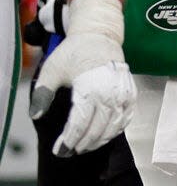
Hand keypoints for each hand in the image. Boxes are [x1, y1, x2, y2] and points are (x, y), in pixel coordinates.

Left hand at [29, 0, 136, 155]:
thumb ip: (43, 94)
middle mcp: (110, 92)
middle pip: (97, 130)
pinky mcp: (131, 92)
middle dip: (83, 144)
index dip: (69, 141)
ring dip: (99, 140)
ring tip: (85, 145)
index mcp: (90, 87)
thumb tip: (36, 114)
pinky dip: (115, 130)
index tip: (59, 149)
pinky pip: (125, 119)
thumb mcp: (53, 69)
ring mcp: (123, 93)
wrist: (99, 35)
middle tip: (71, 151)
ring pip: (113, 128)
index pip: (80, 124)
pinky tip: (104, 134)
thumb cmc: (75, 51)